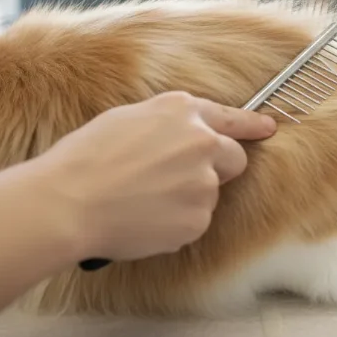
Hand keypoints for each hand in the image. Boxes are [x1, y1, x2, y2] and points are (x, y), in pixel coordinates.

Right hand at [27, 92, 275, 263]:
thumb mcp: (126, 119)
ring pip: (208, 194)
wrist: (68, 202)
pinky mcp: (198, 219)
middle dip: (217, 169)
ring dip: (185, 200)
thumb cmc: (85, 159)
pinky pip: (193, 222)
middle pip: (233, 158)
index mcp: (182, 111)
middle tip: (178, 181)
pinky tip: (143, 220)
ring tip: (141, 202)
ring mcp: (204, 182)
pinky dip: (174, 225)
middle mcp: (202, 142)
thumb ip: (165, 124)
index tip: (267, 128)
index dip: (251, 125)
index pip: (231, 117)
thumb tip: (177, 136)